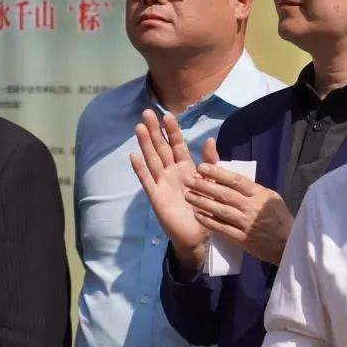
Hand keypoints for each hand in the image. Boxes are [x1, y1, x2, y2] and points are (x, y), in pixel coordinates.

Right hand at [129, 109, 209, 274]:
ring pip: (152, 160)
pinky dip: (140, 169)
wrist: (199, 235)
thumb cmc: (206, 208)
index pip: (177, 145)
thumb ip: (210, 162)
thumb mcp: (213, 183)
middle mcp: (172, 172)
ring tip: (140, 127)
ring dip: (146, 144)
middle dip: (155, 131)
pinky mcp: (156, 197)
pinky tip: (133, 155)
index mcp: (186, 168)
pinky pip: (147, 180)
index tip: (168, 114)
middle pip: (161, 148)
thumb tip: (210, 139)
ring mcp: (162, 183)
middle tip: (147, 112)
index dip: (172, 130)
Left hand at [183, 156, 294, 264]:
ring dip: (203, 202)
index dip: (218, 173)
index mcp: (259, 194)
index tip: (202, 167)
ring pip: (221, 210)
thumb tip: (234, 181)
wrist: (288, 243)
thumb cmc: (280, 218)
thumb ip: (253, 190)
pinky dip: (209, 221)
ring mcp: (246, 223)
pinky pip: (222, 228)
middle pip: (224, 194)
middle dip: (204, 186)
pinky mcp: (242, 239)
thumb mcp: (271, 197)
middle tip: (189, 180)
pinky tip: (198, 215)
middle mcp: (251, 207)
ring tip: (189, 196)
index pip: (235, 180)